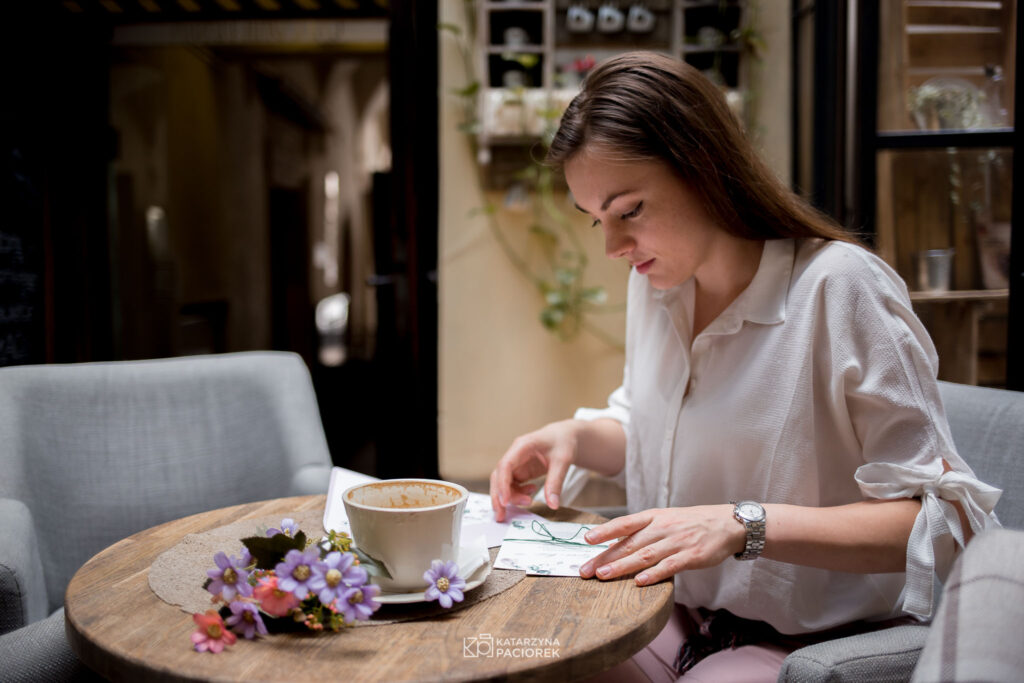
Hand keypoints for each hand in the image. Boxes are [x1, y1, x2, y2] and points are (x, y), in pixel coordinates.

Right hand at [489, 420, 580, 521]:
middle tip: (501, 516)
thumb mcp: (563, 461)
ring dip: (511, 497)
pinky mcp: (520, 471)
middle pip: (498, 476)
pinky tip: (531, 493)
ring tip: (529, 502)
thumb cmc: (563, 442)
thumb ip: (556, 482)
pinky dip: (518, 494)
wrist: (565, 437)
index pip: (505, 465)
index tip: (505, 501)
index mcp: (522, 446)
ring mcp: (516, 464)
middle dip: (498, 496)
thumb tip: (552, 504)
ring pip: (503, 483)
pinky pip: (512, 486)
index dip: (502, 484)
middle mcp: (514, 454)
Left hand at [579, 505, 744, 585]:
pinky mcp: (691, 556)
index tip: (587, 539)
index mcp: (654, 516)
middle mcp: (662, 527)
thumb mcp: (665, 518)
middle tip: (586, 570)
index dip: (605, 530)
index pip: (625, 523)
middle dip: (605, 557)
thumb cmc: (691, 522)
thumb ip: (642, 530)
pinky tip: (640, 582)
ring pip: (645, 555)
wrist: (726, 523)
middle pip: (629, 543)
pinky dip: (654, 574)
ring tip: (604, 576)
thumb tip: (614, 543)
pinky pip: (670, 566)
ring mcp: (677, 541)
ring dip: (622, 566)